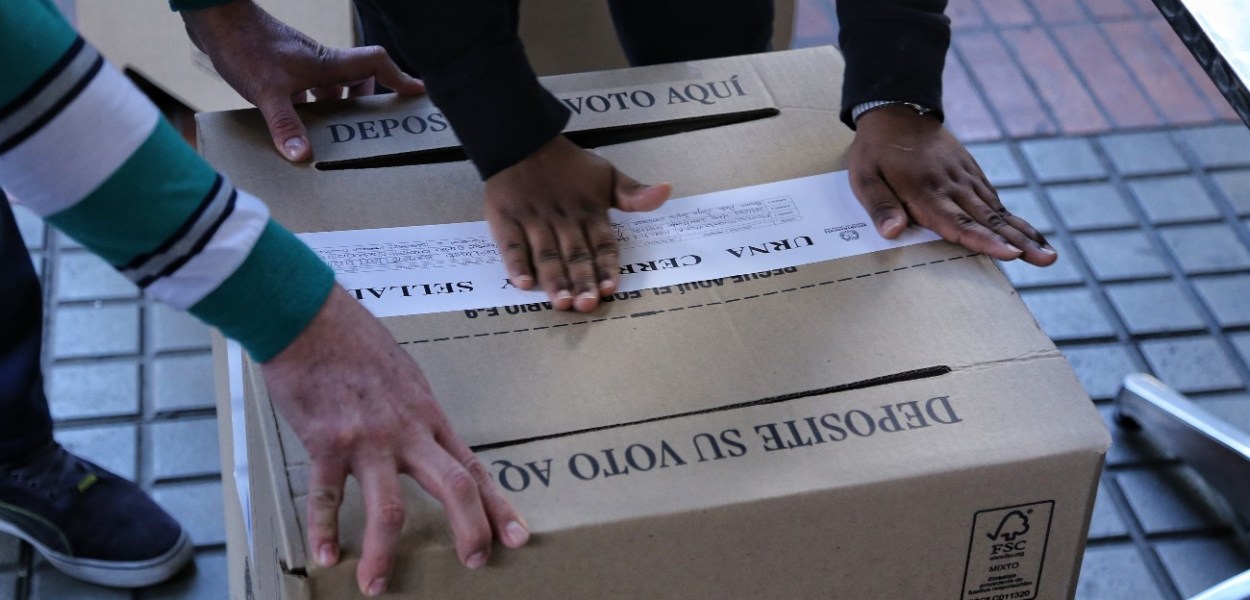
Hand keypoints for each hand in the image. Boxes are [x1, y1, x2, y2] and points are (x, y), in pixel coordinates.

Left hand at [181, 0, 425, 161]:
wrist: (214, 18)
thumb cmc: (245, 45)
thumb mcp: (268, 92)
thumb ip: (286, 125)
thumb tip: (303, 157)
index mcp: (328, 63)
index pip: (375, 62)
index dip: (399, 77)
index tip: (417, 92)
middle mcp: (319, 62)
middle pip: (358, 79)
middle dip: (366, 102)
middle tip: (370, 126)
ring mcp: (300, 63)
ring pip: (331, 86)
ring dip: (335, 107)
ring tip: (334, 133)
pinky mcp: (281, 66)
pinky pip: (307, 89)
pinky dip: (308, 106)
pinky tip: (295, 125)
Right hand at [260, 286, 528, 596]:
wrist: (311, 318)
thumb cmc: (356, 342)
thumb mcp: (404, 377)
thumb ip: (415, 415)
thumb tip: (424, 443)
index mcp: (428, 417)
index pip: (472, 468)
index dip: (497, 506)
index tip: (517, 536)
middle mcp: (407, 431)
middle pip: (454, 486)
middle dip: (470, 529)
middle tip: (477, 561)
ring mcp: (369, 439)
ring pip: (390, 507)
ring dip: (383, 553)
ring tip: (376, 586)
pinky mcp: (327, 441)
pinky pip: (327, 495)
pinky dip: (323, 528)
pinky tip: (325, 554)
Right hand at [485, 136, 671, 311]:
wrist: (522, 141)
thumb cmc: (568, 165)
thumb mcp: (607, 175)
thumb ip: (634, 194)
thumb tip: (667, 190)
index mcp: (589, 211)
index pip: (602, 243)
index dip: (606, 266)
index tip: (610, 288)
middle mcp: (563, 218)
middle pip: (575, 254)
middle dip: (582, 280)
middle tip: (586, 305)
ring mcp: (533, 220)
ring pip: (546, 253)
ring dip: (554, 278)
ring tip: (561, 302)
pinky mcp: (506, 219)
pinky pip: (512, 244)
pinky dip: (516, 263)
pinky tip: (524, 283)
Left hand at [848, 106, 1056, 265]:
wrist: (898, 110)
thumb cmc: (877, 151)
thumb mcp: (865, 177)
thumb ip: (880, 206)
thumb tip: (893, 232)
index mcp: (926, 193)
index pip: (959, 224)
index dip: (985, 241)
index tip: (1011, 253)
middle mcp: (953, 187)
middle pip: (990, 220)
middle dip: (1020, 242)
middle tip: (1049, 260)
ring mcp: (966, 178)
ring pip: (998, 211)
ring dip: (1025, 233)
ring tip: (1049, 254)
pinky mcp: (971, 173)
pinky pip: (994, 199)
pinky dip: (1013, 218)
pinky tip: (1030, 235)